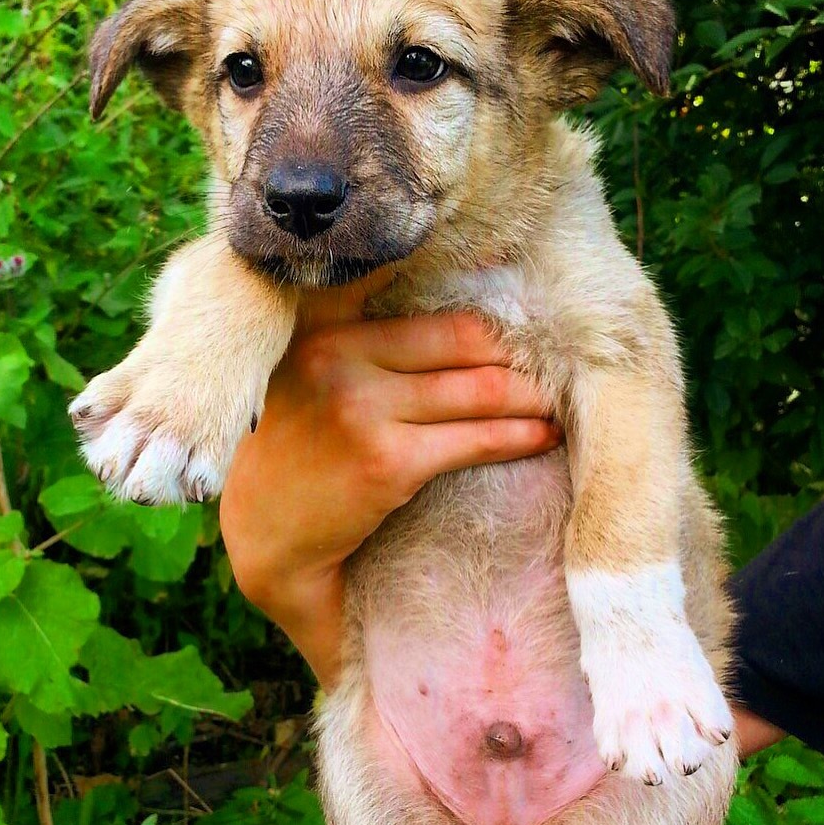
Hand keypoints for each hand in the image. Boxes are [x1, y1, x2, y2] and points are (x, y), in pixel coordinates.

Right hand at [219, 269, 560, 687]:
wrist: (266, 532)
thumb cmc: (301, 448)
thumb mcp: (312, 374)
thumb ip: (365, 338)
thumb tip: (465, 316)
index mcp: (323, 327)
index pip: (416, 292)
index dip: (478, 300)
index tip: (524, 307)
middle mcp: (337, 357)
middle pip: (462, 340)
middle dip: (517, 352)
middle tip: (554, 359)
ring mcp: (360, 409)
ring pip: (478, 390)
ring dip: (530, 396)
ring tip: (557, 397)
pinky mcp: (386, 462)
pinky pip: (475, 440)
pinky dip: (520, 436)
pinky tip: (544, 436)